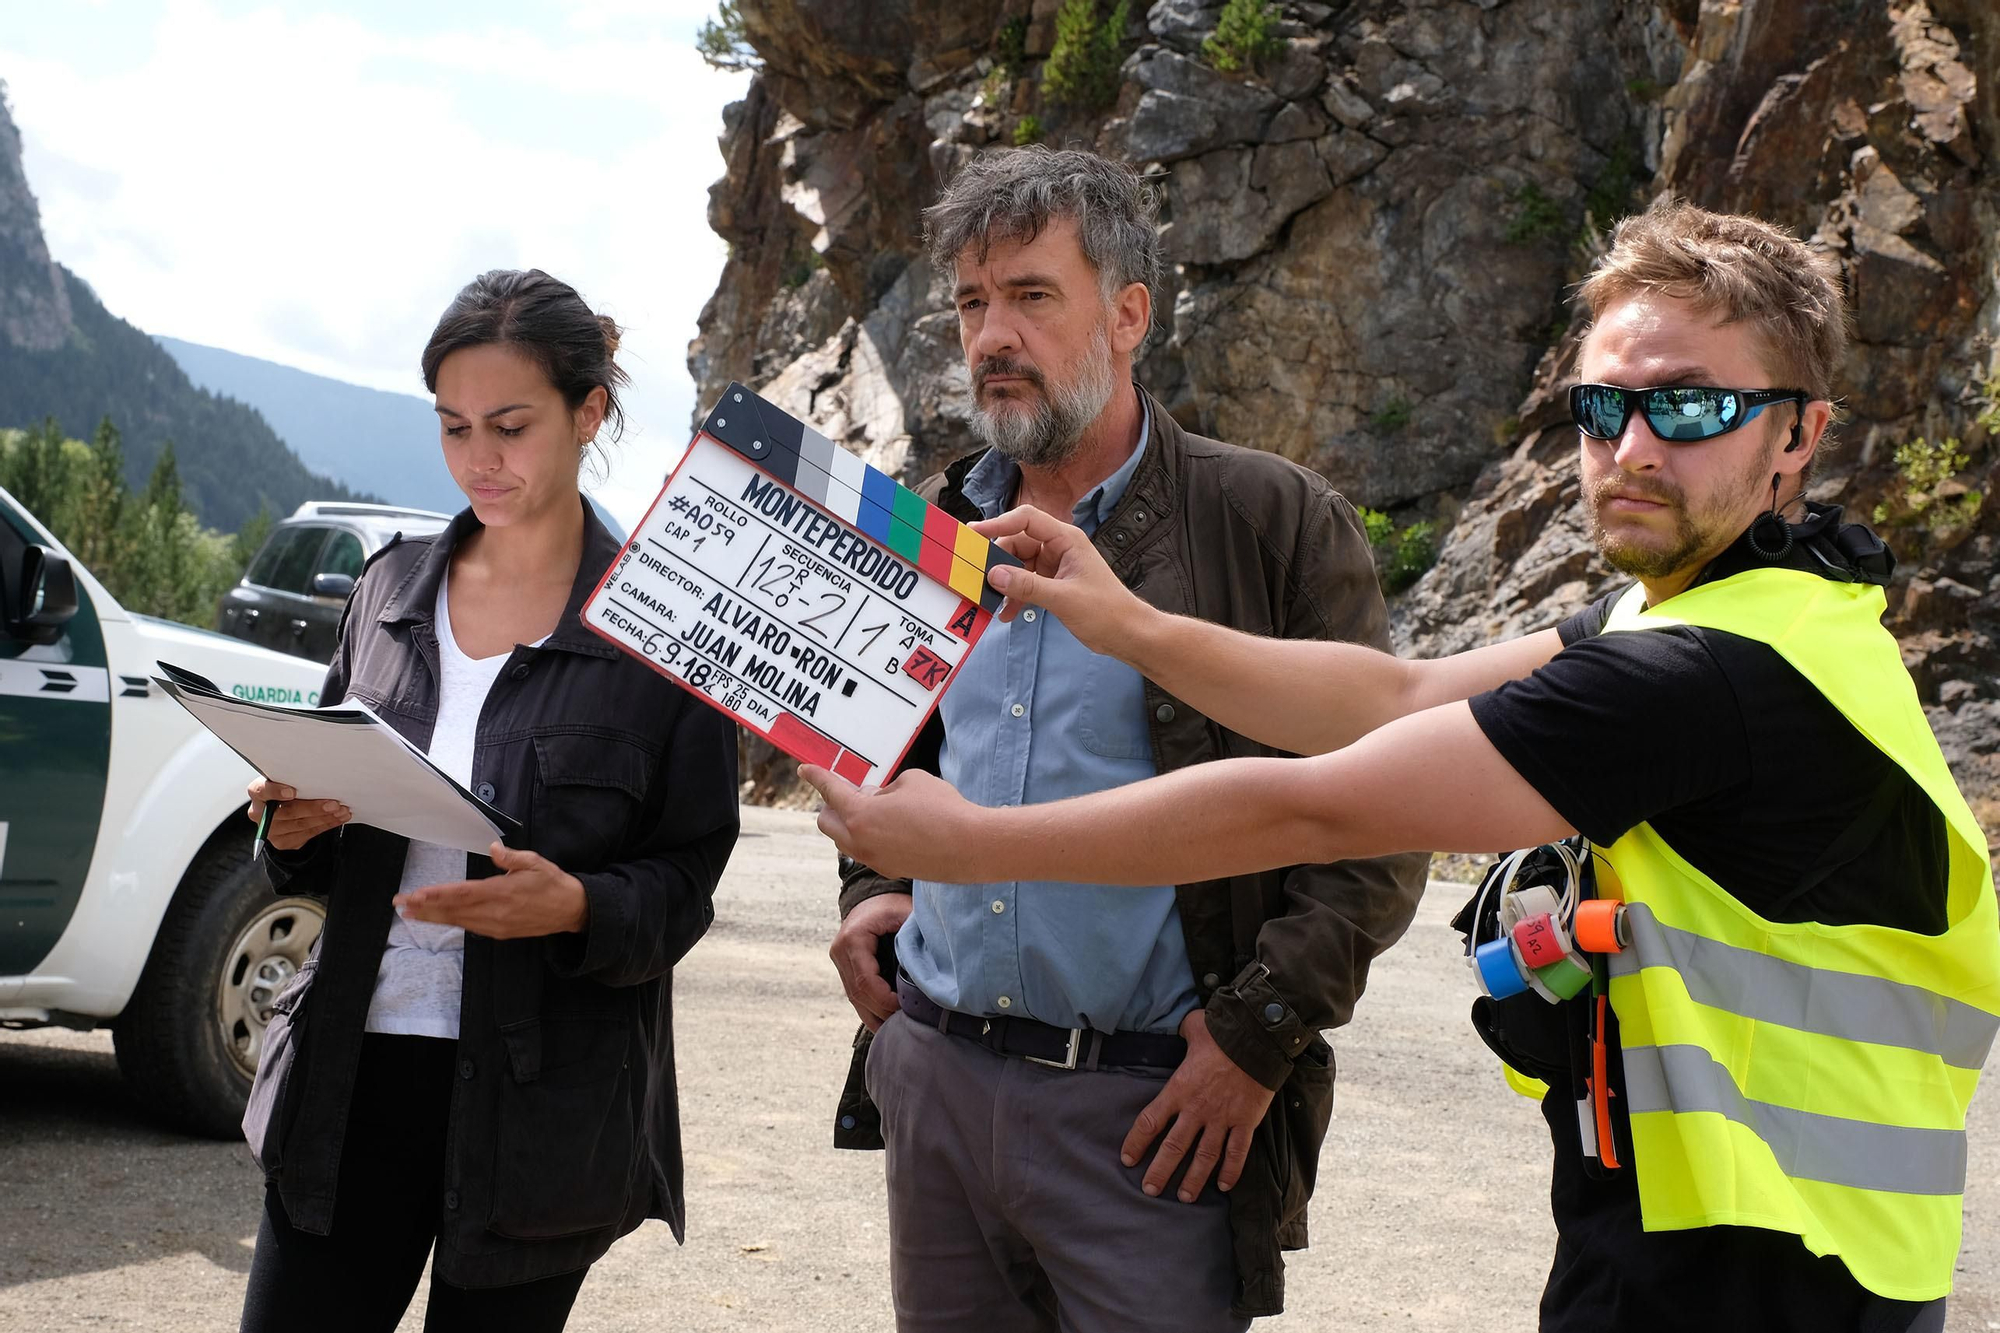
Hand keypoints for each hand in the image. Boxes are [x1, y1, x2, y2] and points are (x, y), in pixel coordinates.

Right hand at [246, 779, 349, 850]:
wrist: (284, 807)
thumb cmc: (288, 786)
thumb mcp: (287, 779)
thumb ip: (295, 779)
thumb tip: (322, 777)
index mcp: (258, 792)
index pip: (261, 791)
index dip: (276, 792)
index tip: (292, 791)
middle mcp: (259, 813)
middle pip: (287, 812)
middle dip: (313, 808)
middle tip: (334, 804)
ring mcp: (270, 830)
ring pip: (300, 824)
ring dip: (325, 817)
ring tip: (342, 810)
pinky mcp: (282, 842)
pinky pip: (308, 833)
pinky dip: (326, 824)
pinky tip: (338, 818)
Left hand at [396, 842, 588, 938]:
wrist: (571, 910)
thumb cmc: (553, 883)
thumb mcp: (536, 863)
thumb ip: (511, 857)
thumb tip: (493, 848)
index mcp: (503, 892)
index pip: (462, 894)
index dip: (437, 895)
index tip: (416, 894)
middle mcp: (496, 912)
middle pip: (454, 910)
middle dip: (425, 908)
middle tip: (401, 904)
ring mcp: (497, 925)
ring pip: (459, 920)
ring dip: (433, 917)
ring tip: (410, 913)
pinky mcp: (500, 932)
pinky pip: (470, 926)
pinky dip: (451, 922)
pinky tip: (438, 918)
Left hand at [799, 766, 989, 883]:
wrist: (971, 846)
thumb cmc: (942, 807)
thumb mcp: (910, 781)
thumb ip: (885, 789)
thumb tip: (876, 800)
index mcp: (859, 815)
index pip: (830, 791)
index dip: (816, 776)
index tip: (805, 769)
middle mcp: (859, 841)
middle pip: (826, 822)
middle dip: (832, 805)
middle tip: (852, 791)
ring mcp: (873, 860)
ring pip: (845, 840)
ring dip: (851, 823)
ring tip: (878, 809)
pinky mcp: (890, 869)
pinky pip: (866, 851)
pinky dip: (869, 837)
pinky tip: (893, 828)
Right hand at [830, 893, 911, 1030]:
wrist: (872, 896)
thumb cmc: (891, 904)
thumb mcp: (906, 913)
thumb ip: (916, 936)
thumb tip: (935, 965)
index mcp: (853, 939)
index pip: (865, 982)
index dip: (885, 1000)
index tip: (907, 1007)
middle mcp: (840, 952)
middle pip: (858, 995)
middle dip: (882, 1012)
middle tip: (908, 1021)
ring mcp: (839, 962)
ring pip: (854, 999)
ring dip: (876, 1015)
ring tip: (899, 1027)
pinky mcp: (844, 968)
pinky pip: (855, 995)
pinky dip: (871, 1009)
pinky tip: (887, 1022)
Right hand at [974, 505, 1148, 656]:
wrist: (1126, 633)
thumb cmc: (1106, 611)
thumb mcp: (1063, 598)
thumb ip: (1027, 586)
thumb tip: (994, 575)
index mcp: (1067, 539)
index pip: (1027, 519)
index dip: (999, 523)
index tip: (974, 533)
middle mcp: (1059, 548)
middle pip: (1017, 542)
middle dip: (999, 561)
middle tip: (980, 578)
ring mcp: (1055, 565)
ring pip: (1018, 565)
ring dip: (1005, 583)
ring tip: (993, 601)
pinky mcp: (1052, 583)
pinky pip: (1025, 583)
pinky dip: (1015, 596)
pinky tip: (1008, 614)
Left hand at [1122, 1009, 1275, 1202]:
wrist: (1258, 1039)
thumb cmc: (1223, 1032)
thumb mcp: (1194, 1028)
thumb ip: (1183, 1033)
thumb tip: (1179, 1028)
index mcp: (1179, 1089)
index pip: (1150, 1121)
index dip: (1137, 1142)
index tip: (1128, 1158)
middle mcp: (1197, 1109)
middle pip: (1174, 1148)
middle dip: (1160, 1171)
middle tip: (1150, 1190)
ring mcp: (1222, 1118)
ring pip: (1204, 1157)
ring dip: (1193, 1180)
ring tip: (1184, 1197)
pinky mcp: (1246, 1122)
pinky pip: (1237, 1152)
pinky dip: (1231, 1171)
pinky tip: (1223, 1185)